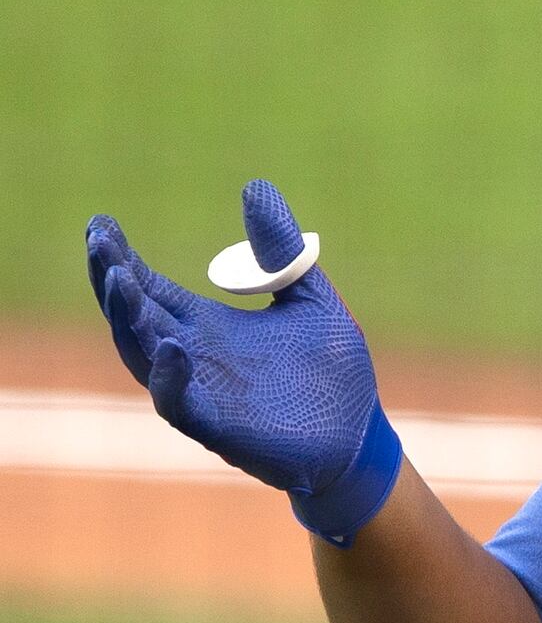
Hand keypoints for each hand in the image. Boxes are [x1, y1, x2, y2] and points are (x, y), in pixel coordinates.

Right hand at [84, 181, 401, 544]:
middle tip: (98, 242)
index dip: (122, 259)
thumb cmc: (333, 374)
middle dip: (113, 280)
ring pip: (145, 355)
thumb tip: (256, 186)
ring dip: (128, 319)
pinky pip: (180, 405)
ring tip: (118, 278)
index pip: (150, 288)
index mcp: (209, 326)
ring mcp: (204, 393)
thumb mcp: (311, 298)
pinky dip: (169, 377)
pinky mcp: (221, 429)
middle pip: (135, 316)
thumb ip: (282, 253)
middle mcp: (195, 357)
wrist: (362, 436)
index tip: (101, 224)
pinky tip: (173, 344)